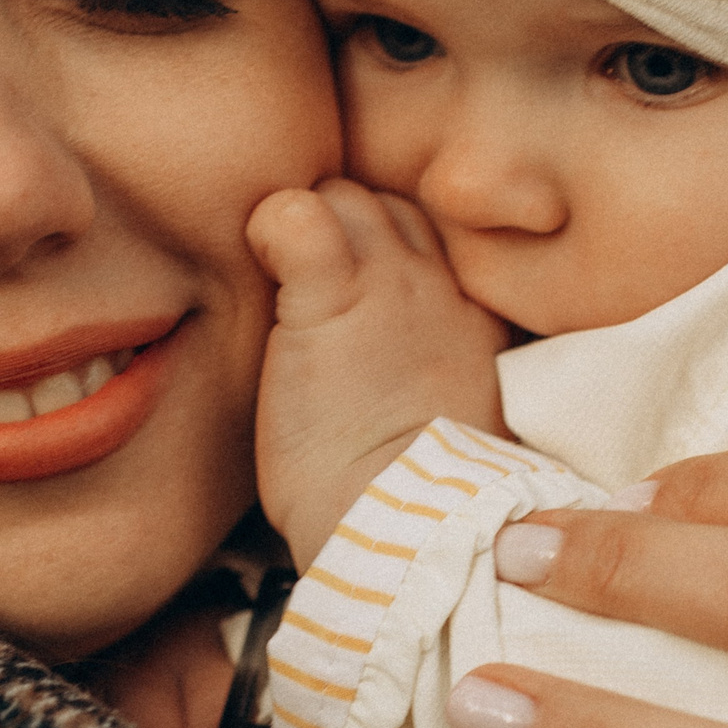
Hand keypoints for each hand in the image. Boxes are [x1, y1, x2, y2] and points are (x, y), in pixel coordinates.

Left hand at [247, 178, 508, 560]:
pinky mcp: (328, 295)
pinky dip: (269, 226)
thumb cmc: (413, 502)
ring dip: (306, 227)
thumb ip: (421, 364)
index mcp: (470, 316)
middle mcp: (438, 284)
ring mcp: (388, 281)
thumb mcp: (447, 415)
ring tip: (278, 283)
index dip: (374, 251)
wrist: (410, 532)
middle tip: (303, 289)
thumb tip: (376, 367)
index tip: (346, 292)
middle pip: (381, 204)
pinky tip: (257, 256)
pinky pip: (296, 215)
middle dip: (339, 229)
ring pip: (344, 195)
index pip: (424, 233)